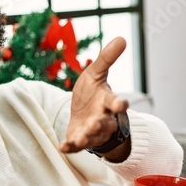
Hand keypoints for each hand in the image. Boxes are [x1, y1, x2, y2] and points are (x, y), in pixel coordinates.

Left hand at [59, 37, 129, 153]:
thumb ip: (107, 59)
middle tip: (96, 122)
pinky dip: (70, 147)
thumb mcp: (96, 74)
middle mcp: (103, 119)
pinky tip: (63, 147)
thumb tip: (122, 37)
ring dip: (87, 137)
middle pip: (105, 123)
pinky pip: (76, 146)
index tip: (122, 104)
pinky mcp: (79, 140)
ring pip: (92, 136)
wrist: (84, 114)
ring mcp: (91, 132)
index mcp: (107, 102)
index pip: (116, 103)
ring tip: (81, 137)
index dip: (119, 104)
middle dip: (101, 124)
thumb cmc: (92, 94)